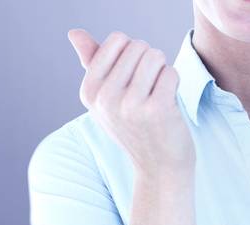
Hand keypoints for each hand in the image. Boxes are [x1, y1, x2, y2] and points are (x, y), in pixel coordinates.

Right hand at [68, 30, 193, 174]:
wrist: (159, 167)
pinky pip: (171, 73)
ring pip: (155, 56)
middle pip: (138, 45)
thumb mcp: (106, 98)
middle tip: (149, 87)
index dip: (134, 52)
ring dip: (162, 70)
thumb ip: (93, 63)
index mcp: (89, 91)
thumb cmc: (136, 127)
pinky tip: (168, 101)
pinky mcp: (156, 109)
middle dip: (150, 60)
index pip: (116, 40)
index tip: (134, 76)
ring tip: (158, 92)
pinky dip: (174, 82)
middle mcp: (105, 97)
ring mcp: (129, 104)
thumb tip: (74, 33)